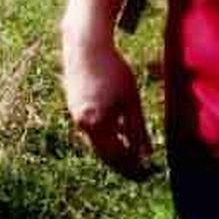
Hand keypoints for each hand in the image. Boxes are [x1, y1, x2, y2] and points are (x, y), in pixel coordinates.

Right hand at [63, 36, 152, 180]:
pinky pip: (90, 126)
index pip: (114, 156)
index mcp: (95, 123)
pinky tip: (118, 130)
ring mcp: (74, 113)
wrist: (86, 46)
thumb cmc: (112, 71)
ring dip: (113, 148)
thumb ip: (138, 130)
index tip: (146, 173)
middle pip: (102, 152)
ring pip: (95, 139)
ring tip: (131, 151)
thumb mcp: (131, 102)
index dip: (131, 166)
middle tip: (139, 169)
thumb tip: (146, 155)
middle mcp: (81, 122)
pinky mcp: (73, 104)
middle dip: (121, 162)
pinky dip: (104, 133)